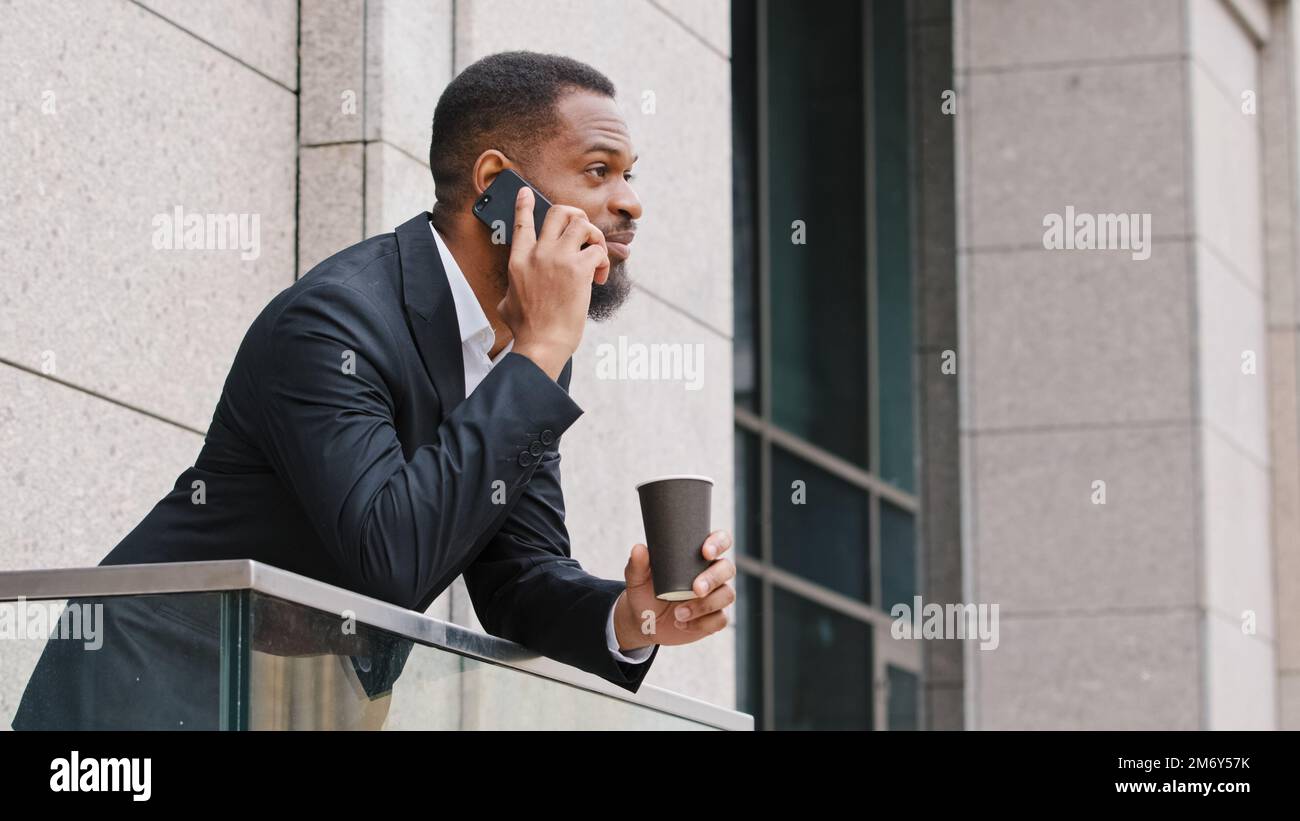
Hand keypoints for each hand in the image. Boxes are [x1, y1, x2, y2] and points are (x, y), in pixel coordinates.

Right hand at [496, 186, 609, 380]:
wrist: (542, 343)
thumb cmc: (526, 330)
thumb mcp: (507, 304)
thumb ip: (510, 291)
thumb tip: (509, 296)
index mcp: (519, 260)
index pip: (521, 223)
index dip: (524, 204)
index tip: (525, 193)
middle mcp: (538, 253)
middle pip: (559, 212)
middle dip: (576, 216)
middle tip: (584, 234)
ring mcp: (558, 258)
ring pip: (582, 224)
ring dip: (594, 237)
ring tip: (595, 257)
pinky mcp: (579, 269)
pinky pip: (598, 250)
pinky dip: (604, 261)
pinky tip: (599, 278)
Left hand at [614, 530, 735, 649]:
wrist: (643, 621)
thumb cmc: (644, 592)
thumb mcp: (637, 578)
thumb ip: (637, 564)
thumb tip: (639, 549)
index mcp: (698, 556)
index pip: (721, 541)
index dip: (719, 543)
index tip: (705, 552)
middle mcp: (712, 573)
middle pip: (728, 569)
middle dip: (713, 579)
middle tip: (695, 589)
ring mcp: (716, 596)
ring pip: (727, 595)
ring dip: (704, 605)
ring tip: (678, 613)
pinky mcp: (715, 617)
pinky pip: (720, 619)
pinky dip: (701, 623)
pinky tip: (682, 624)